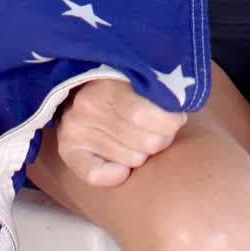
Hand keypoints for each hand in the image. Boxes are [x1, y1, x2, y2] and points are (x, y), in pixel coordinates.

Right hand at [56, 78, 186, 186]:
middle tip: (159, 127)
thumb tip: (182, 102)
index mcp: (108, 84)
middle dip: (161, 137)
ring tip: (138, 135)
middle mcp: (87, 107)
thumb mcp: (142, 74)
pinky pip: (98, 176)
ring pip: (132, 160)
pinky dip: (116, 173)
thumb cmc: (126, 80)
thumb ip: (160, 88)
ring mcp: (74, 129)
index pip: (146, 115)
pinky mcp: (67, 150)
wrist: (84, 81)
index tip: (177, 116)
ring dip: (142, 152)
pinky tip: (121, 159)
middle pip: (147, 142)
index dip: (170, 121)